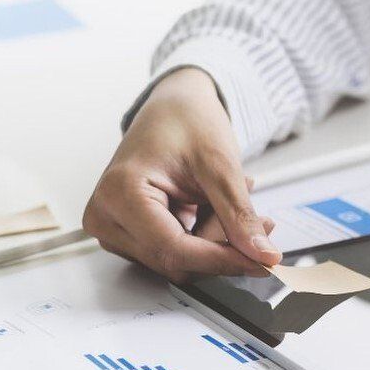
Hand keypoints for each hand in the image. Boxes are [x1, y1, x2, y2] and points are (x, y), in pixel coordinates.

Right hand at [82, 68, 281, 280]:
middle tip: (258, 221)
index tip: (262, 263)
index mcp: (120, 193)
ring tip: (226, 198)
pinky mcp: (129, 234)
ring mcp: (114, 228)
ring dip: (213, 239)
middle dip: (221, 246)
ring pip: (179, 262)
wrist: (173, 106)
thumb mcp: (220, 165)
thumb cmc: (186, 121)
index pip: (174, 250)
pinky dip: (204, 236)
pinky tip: (212, 206)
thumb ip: (239, 216)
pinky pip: (174, 253)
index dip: (222, 260)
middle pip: (176, 261)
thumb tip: (262, 255)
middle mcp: (107, 217)